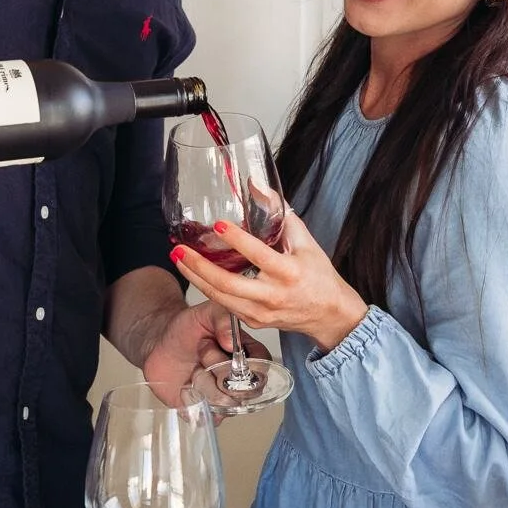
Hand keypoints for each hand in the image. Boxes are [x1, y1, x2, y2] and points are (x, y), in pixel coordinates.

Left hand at [134, 299, 268, 407]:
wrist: (158, 345)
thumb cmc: (186, 329)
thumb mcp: (206, 313)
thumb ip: (222, 319)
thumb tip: (232, 343)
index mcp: (248, 355)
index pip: (263, 367)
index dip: (245, 361)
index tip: (225, 347)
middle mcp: (240, 379)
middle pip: (244, 389)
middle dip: (218, 369)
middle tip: (203, 353)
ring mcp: (224, 396)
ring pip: (225, 404)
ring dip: (203, 384)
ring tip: (193, 369)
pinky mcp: (206, 410)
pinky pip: (208, 417)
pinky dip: (194, 402)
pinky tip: (186, 386)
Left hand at [171, 209, 369, 353]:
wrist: (329, 314)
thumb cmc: (319, 276)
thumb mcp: (306, 242)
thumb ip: (281, 214)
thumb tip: (258, 186)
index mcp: (288, 272)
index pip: (259, 255)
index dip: (237, 239)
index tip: (218, 225)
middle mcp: (273, 295)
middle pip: (228, 283)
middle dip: (199, 266)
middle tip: (179, 249)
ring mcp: (261, 312)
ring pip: (220, 297)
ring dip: (195, 278)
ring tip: (178, 259)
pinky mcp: (253, 321)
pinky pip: (225, 304)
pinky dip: (207, 288)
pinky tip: (194, 274)